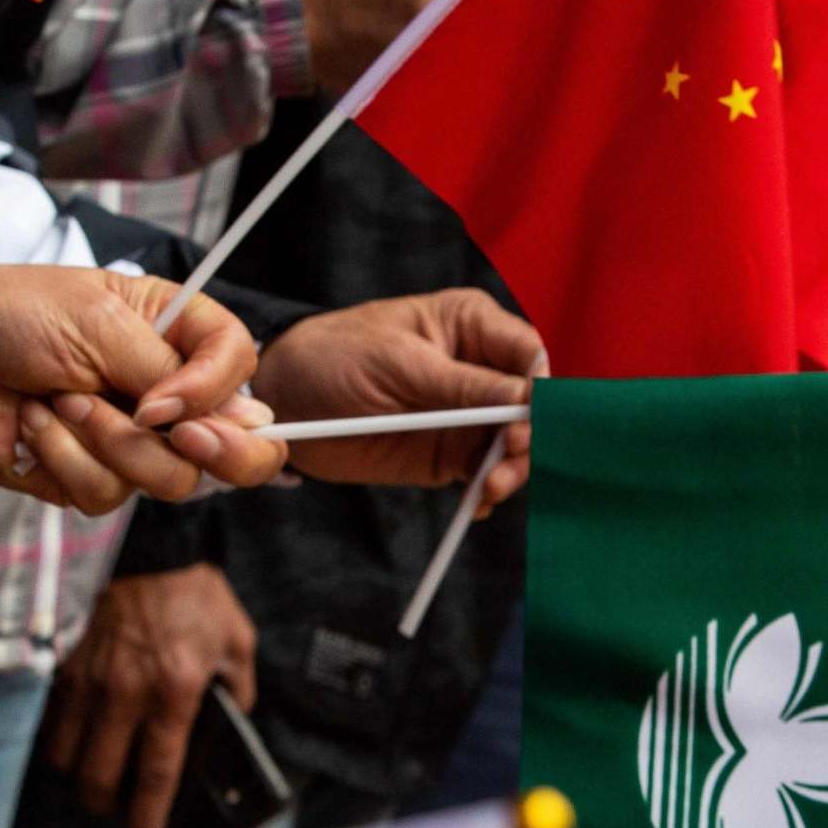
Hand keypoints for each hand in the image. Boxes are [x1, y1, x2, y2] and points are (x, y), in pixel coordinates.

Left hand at [0, 245, 285, 510]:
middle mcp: (165, 393)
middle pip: (236, 450)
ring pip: (168, 479)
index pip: (244, 372)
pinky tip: (30, 425)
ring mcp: (129, 440)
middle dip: (206, 450)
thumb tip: (236, 419)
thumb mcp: (99, 321)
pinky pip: (107, 495)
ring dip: (105, 442)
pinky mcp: (86, 476)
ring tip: (56, 401)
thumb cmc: (7, 312)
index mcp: (178, 337)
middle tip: (152, 425)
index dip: (215, 396)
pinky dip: (63, 458)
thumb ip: (172, 369)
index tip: (159, 401)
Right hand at [46, 565, 257, 827]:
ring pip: (67, 754)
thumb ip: (238, 687)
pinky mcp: (66, 662)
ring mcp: (90, 678)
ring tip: (96, 770)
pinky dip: (63, 737)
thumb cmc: (198, 595)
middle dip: (105, 803)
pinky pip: (53, 719)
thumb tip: (233, 721)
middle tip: (114, 806)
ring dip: (80, 772)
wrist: (151, 544)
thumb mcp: (237, 639)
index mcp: (176, 690)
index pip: (158, 771)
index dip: (147, 816)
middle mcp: (128, 691)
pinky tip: (79, 735)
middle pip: (101, 776)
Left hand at [251, 289, 543, 512]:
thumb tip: (525, 399)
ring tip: (490, 486)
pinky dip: (485, 491)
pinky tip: (475, 500)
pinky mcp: (448, 454)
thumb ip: (463, 384)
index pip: (529, 354)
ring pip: (513, 446)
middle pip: (531, 406)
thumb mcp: (399, 362)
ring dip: (511, 470)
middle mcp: (479, 371)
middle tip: (510, 456)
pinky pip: (483, 475)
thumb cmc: (336, 355)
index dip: (541, 387)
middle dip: (530, 435)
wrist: (286, 401)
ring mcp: (466, 417)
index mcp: (472, 327)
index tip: (533, 417)